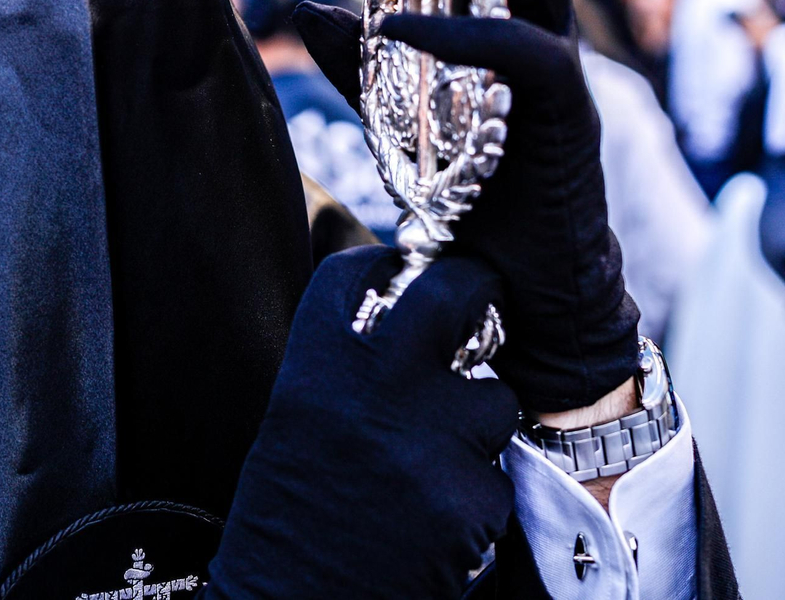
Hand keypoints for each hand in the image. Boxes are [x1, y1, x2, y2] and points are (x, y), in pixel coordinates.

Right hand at [207, 247, 518, 599]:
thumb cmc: (288, 516)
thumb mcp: (296, 419)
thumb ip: (346, 365)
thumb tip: (404, 316)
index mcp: (317, 366)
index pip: (361, 272)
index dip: (389, 262)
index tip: (405, 266)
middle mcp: (374, 389)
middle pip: (454, 292)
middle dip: (475, 293)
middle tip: (478, 303)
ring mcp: (429, 443)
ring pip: (495, 401)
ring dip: (478, 428)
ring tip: (432, 465)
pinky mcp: (469, 502)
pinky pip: (497, 479)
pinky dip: (475, 499)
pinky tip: (433, 521)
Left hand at [294, 0, 639, 412]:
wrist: (520, 289)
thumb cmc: (468, 201)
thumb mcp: (396, 119)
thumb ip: (361, 67)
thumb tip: (307, 7)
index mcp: (502, 21)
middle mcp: (538, 34)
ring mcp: (559, 75)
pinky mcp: (568, 123)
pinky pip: (538, 57)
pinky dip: (472, 35)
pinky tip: (407, 35)